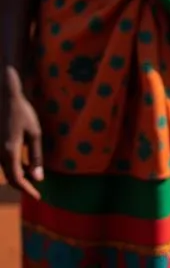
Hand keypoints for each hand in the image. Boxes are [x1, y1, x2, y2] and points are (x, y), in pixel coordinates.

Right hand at [1, 66, 42, 198]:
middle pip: (10, 177)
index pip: (17, 179)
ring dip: (20, 174)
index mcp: (9, 152)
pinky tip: (26, 163)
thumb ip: (35, 156)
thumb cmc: (22, 114)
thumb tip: (38, 177)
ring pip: (7, 170)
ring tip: (34, 173)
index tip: (37, 196)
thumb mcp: (34, 133)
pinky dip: (15, 166)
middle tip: (37, 187)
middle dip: (23, 184)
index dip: (27, 189)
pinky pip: (5, 162)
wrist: (5, 99)